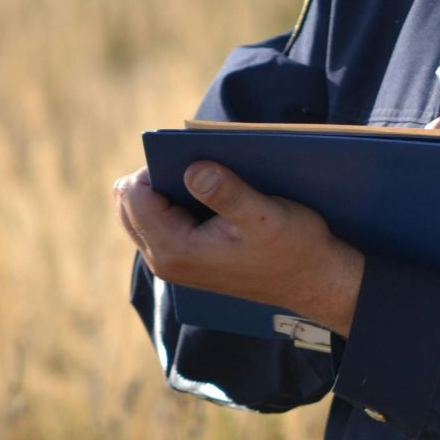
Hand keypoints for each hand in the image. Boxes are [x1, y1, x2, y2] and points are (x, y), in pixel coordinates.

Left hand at [112, 163, 363, 336]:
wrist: (311, 280)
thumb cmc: (293, 247)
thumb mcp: (265, 215)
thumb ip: (226, 193)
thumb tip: (192, 169)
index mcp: (175, 248)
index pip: (134, 195)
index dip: (158, 167)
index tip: (196, 159)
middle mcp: (163, 259)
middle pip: (127, 203)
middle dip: (157, 177)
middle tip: (202, 167)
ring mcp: (171, 263)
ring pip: (139, 213)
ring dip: (165, 190)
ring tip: (208, 181)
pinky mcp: (183, 261)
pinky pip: (158, 223)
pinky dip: (174, 204)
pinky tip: (210, 198)